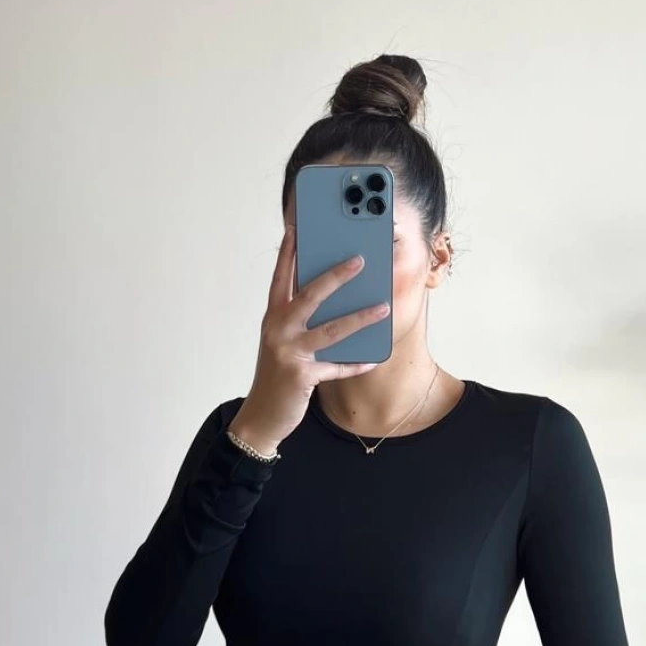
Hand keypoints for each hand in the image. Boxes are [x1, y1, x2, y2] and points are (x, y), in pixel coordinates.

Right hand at [229, 223, 389, 453]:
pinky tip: (373, 359)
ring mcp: (288, 352)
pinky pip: (337, 367)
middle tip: (359, 260)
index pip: (280, 278)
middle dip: (336, 276)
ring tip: (383, 308)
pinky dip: (356, 364)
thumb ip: (299, 321)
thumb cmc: (276, 374)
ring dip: (360, 318)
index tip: (297, 229)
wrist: (261, 415)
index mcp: (273, 317)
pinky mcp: (301, 376)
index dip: (287, 254)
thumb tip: (334, 301)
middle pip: (310, 295)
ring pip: (331, 330)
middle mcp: (278, 330)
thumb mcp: (281, 342)